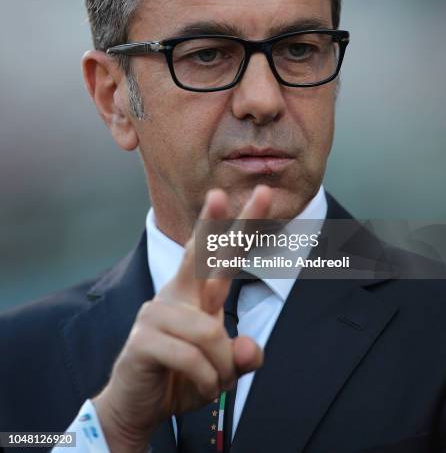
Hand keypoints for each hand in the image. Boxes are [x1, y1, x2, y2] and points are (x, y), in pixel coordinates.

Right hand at [92, 184, 271, 452]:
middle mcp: (176, 295)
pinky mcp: (143, 338)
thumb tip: (251, 348)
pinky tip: (199, 389)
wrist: (138, 406)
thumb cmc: (181, 378)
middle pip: (200, 253)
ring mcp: (156, 313)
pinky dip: (206, 381)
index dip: (234, 226)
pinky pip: (193, 357)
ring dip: (221, 368)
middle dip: (216, 222)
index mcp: (195, 295)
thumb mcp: (221, 369)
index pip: (217, 255)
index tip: (248, 196)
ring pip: (211, 332)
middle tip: (228, 192)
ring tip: (212, 382)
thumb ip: (241, 357)